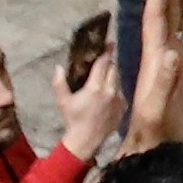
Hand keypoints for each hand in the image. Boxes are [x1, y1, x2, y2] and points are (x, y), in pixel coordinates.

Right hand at [56, 40, 126, 157]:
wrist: (87, 139)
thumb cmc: (73, 119)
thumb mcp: (62, 100)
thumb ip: (59, 82)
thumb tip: (59, 66)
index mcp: (95, 88)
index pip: (104, 64)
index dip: (106, 52)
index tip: (109, 43)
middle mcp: (110, 91)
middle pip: (114, 68)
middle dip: (109, 62)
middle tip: (105, 58)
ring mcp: (119, 99)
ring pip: (119, 79)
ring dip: (113, 74)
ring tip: (105, 73)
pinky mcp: (124, 106)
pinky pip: (121, 91)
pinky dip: (115, 87)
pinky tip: (108, 90)